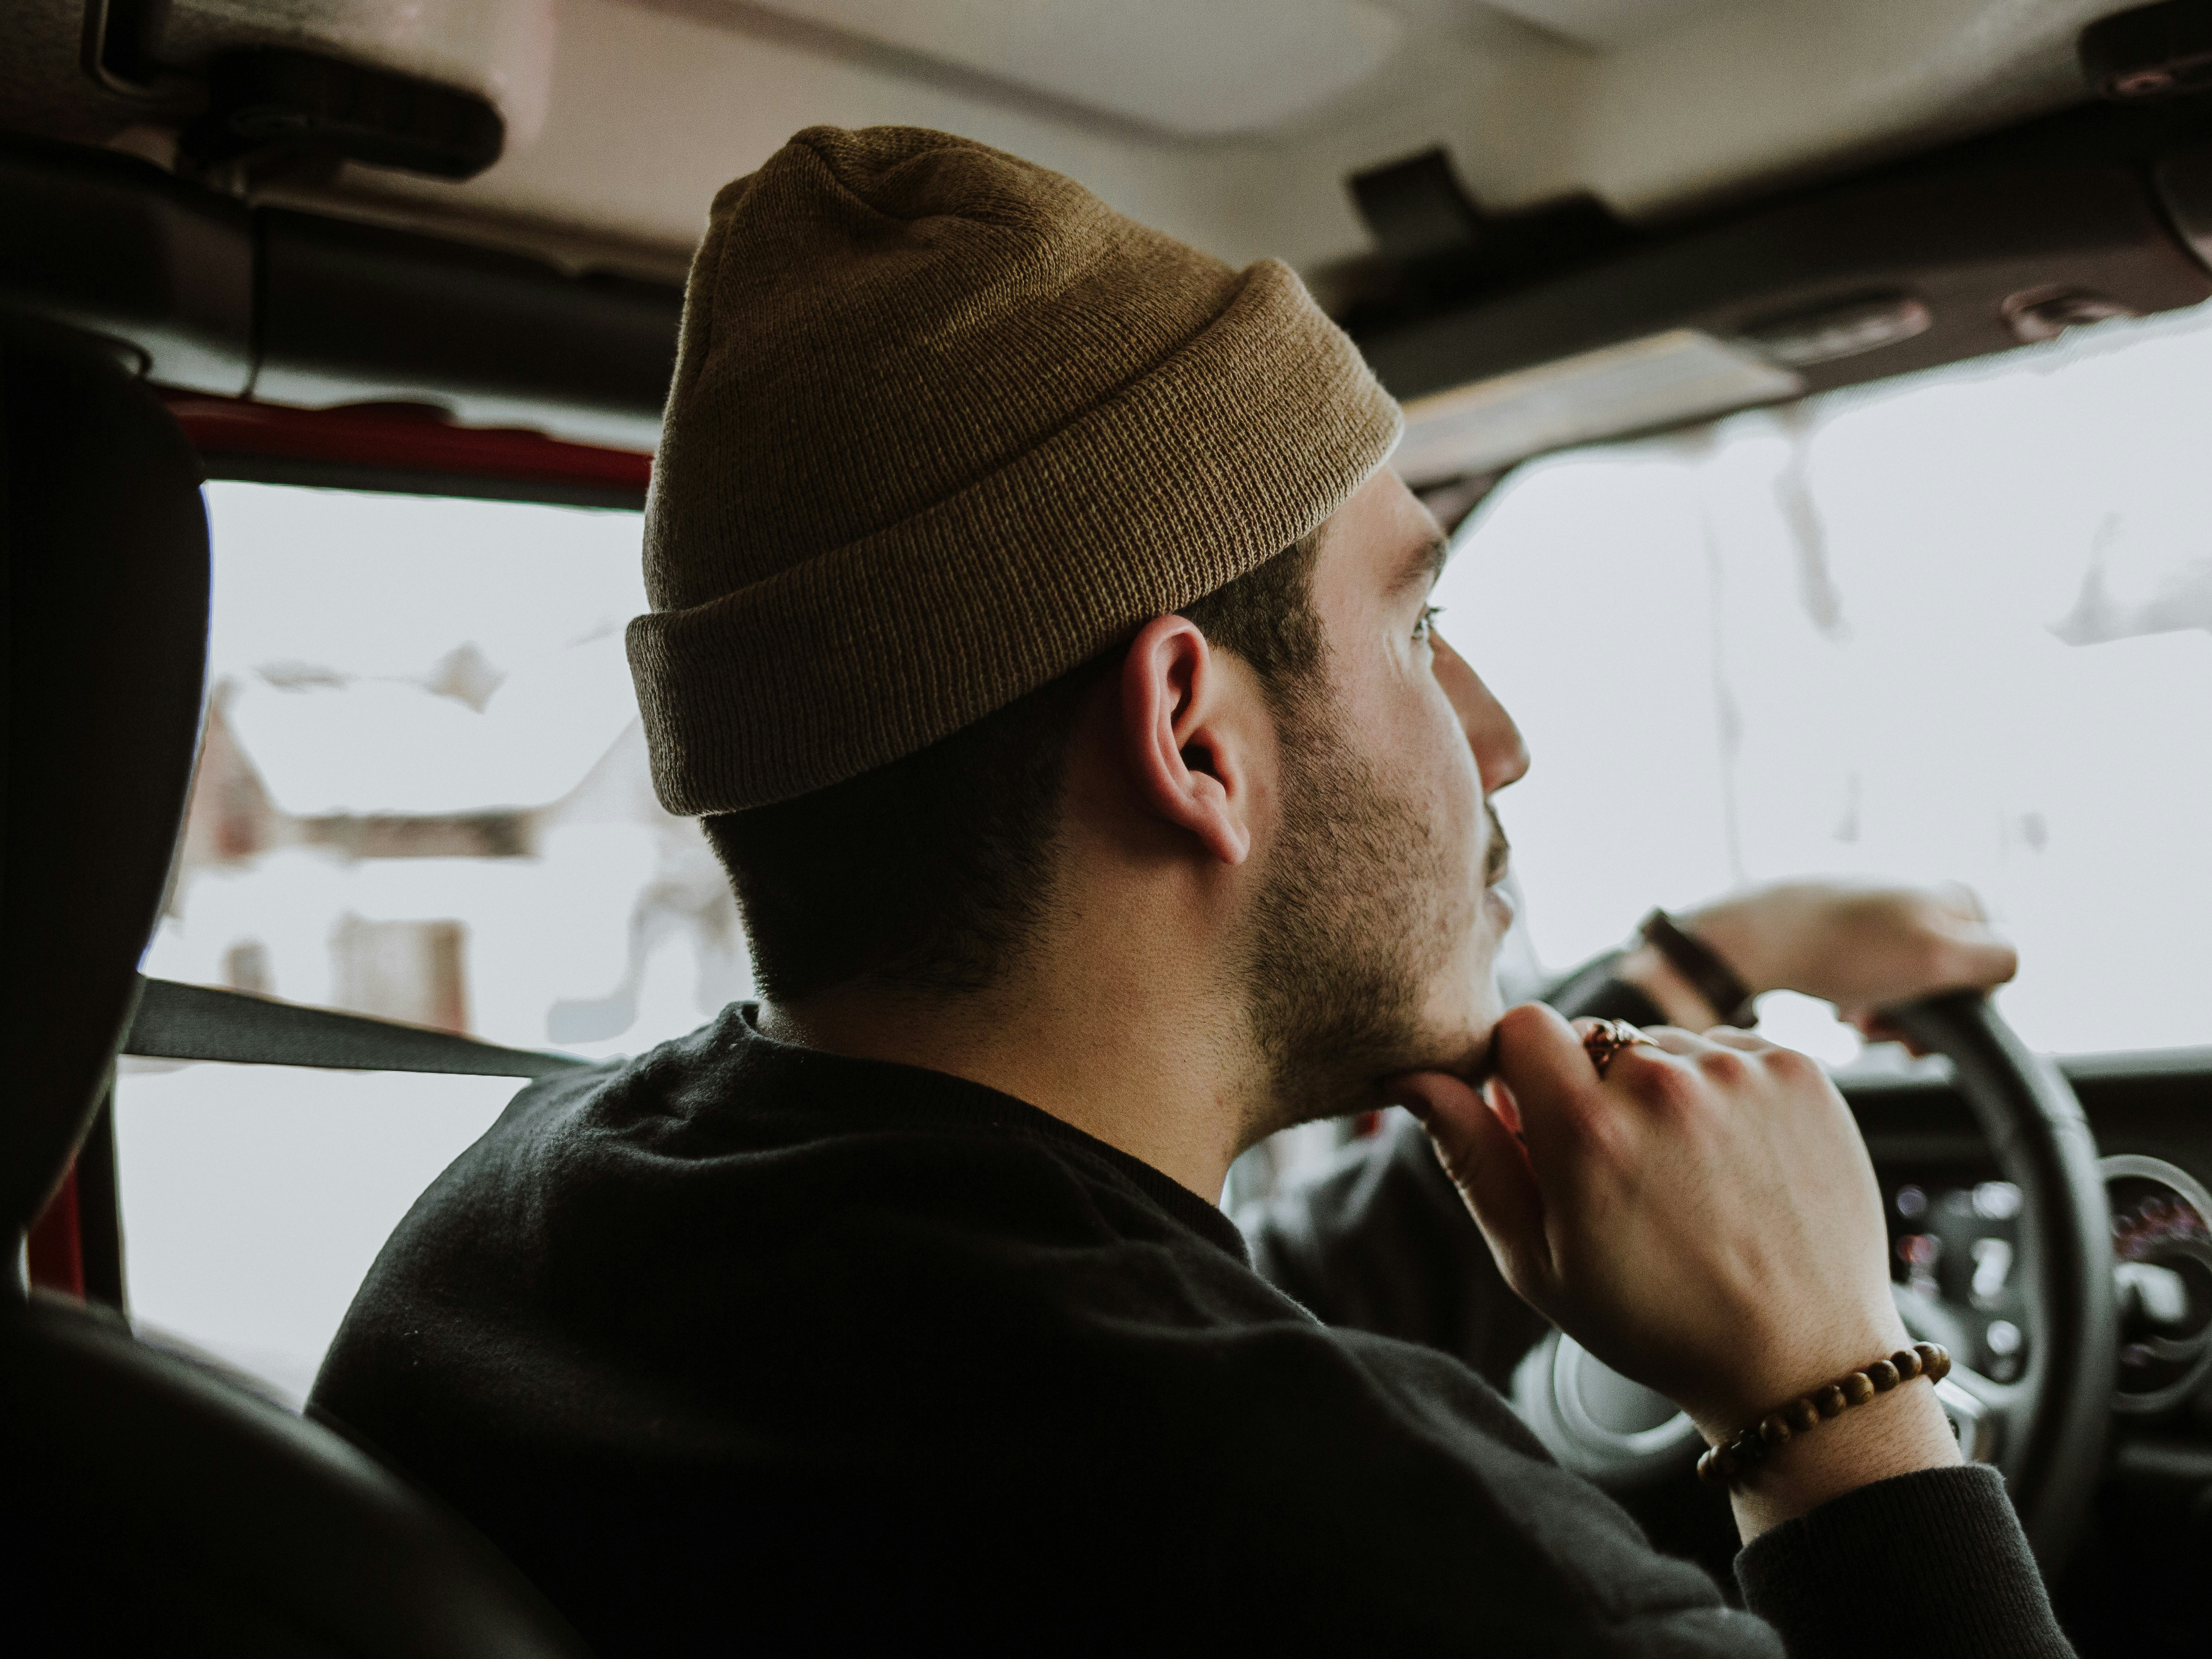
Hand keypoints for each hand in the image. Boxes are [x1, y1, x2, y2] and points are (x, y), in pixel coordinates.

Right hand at [1391, 1006, 1959, 1533]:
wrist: (1802, 1363)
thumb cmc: (1654, 1322)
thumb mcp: (1536, 1260)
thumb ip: (1472, 1156)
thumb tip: (1413, 1076)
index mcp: (1588, 1129)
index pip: (1522, 1025)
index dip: (1520, 1072)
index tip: (1539, 1123)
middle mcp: (1665, 1083)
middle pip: (1595, 1038)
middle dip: (1592, 1089)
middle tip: (1623, 1172)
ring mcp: (1741, 1073)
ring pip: (1665, 1046)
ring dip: (1662, 1091)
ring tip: (1689, 1177)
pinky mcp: (1801, 1073)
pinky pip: (1731, 1051)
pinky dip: (1724, 1093)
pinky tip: (1736, 1164)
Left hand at [1679, 879, 2016, 1032]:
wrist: (1757, 937)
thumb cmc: (1848, 949)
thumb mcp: (1939, 955)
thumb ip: (1996, 958)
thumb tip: (2010, 963)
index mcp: (1956, 896)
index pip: (1992, 973)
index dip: (1963, 1011)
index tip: (1922, 1031)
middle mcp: (1924, 897)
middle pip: (1947, 981)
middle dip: (1920, 1016)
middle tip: (1880, 1031)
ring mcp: (1883, 912)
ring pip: (1907, 985)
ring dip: (1887, 1013)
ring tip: (1854, 1021)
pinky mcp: (1845, 929)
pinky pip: (1870, 977)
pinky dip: (1859, 999)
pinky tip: (1838, 1009)